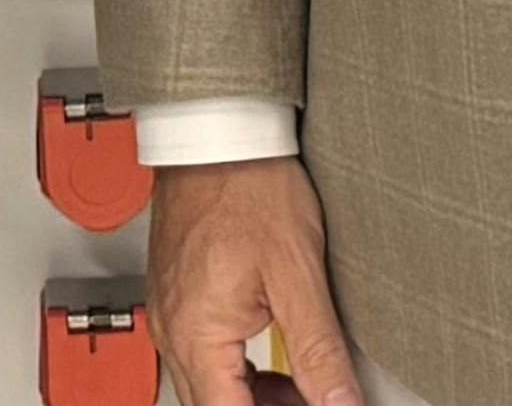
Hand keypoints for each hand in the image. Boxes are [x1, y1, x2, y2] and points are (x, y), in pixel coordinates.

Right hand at [148, 156, 361, 405]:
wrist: (219, 133)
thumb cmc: (248, 185)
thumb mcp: (299, 273)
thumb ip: (318, 350)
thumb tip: (340, 402)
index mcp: (197, 335)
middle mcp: (174, 332)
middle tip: (316, 401)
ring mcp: (171, 316)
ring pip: (208, 388)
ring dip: (254, 399)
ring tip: (303, 389)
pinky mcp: (178, 298)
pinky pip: (202, 356)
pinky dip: (239, 372)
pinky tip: (273, 363)